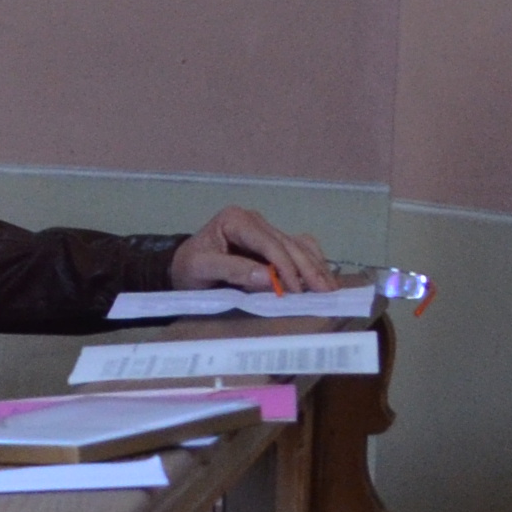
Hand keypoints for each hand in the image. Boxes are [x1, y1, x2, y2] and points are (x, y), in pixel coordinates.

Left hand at [169, 207, 334, 292]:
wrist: (181, 266)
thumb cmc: (188, 268)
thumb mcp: (201, 269)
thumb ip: (233, 270)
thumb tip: (269, 277)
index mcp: (236, 220)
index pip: (268, 243)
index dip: (285, 266)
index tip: (295, 289)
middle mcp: (254, 220)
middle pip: (288, 243)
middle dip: (307, 268)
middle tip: (325, 291)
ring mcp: (265, 228)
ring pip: (297, 245)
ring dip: (315, 266)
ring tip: (330, 288)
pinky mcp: (271, 240)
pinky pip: (298, 246)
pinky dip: (312, 261)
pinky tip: (323, 276)